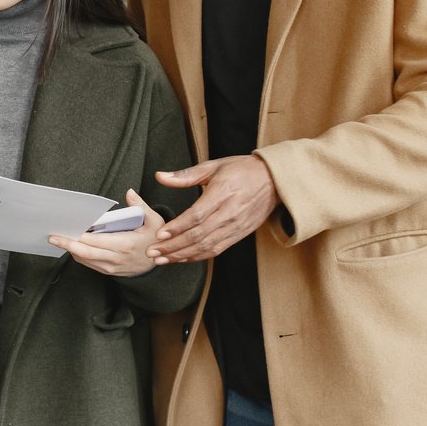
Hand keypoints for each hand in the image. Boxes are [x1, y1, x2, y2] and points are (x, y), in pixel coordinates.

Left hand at [48, 190, 165, 276]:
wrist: (159, 266)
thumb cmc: (156, 241)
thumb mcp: (155, 221)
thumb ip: (140, 206)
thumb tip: (129, 192)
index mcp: (125, 245)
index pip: (96, 241)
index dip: (80, 236)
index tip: (68, 229)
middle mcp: (116, 258)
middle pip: (86, 252)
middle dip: (67, 244)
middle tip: (52, 237)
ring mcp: (112, 267)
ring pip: (85, 260)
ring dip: (71, 250)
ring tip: (58, 239)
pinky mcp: (109, 271)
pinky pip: (89, 264)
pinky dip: (79, 255)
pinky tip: (72, 245)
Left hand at [147, 155, 277, 263]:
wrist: (273, 181)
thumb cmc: (243, 170)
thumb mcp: (214, 166)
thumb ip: (185, 175)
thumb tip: (160, 176)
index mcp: (222, 193)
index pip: (197, 215)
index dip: (177, 227)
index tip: (160, 234)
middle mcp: (229, 213)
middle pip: (198, 235)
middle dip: (173, 246)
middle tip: (152, 252)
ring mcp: (235, 226)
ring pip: (206, 246)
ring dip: (182, 255)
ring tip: (162, 259)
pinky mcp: (239, 235)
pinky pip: (216, 249)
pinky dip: (198, 256)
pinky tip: (182, 258)